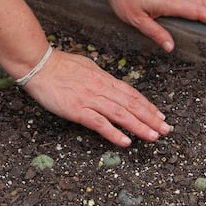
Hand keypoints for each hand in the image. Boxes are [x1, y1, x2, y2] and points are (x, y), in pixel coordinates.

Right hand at [21, 48, 170, 146]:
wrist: (39, 64)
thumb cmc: (59, 65)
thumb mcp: (86, 67)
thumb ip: (99, 78)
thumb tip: (109, 84)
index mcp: (103, 79)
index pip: (131, 93)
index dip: (147, 105)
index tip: (160, 115)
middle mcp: (100, 89)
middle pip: (131, 104)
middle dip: (150, 118)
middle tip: (166, 129)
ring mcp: (89, 99)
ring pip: (120, 114)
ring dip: (139, 126)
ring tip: (153, 136)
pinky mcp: (77, 110)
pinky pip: (99, 123)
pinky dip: (113, 132)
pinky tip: (125, 142)